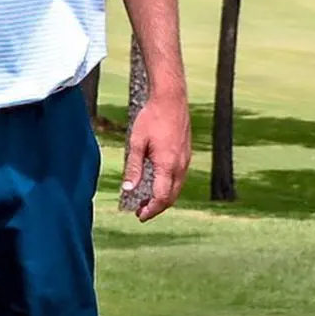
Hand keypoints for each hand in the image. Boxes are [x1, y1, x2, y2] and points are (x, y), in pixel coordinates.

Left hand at [122, 92, 190, 221]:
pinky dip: (169, 186)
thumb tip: (128, 189)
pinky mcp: (186, 153)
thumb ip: (133, 167)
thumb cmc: (151, 118)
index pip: (162, 198)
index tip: (139, 216)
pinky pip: (179, 178)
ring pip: (177, 188)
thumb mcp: (137, 142)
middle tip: (141, 211)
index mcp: (168, 165)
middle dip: (157, 207)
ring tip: (147, 200)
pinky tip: (158, 182)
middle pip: (171, 197)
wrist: (170, 99)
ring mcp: (185, 160)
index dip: (151, 210)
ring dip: (163, 197)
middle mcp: (180, 166)